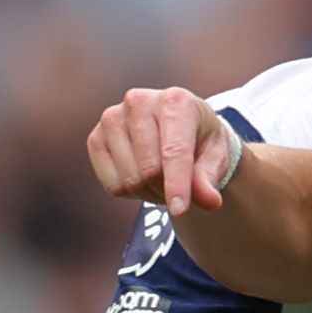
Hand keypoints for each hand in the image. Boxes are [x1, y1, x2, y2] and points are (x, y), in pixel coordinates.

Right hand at [88, 87, 245, 215]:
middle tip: (180, 186)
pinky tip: (141, 174)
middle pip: (150, 171)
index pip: (174, 152)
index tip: (179, 211)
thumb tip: (210, 201)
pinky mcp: (96, 139)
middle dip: (167, 190)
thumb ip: (209, 179)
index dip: (177, 185)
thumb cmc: (200, 142)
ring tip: (162, 177)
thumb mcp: (215, 158)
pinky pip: (113, 185)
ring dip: (150, 193)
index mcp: (175, 101)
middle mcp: (139, 102)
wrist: (177, 128)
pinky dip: (130, 192)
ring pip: (130, 181)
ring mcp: (112, 118)